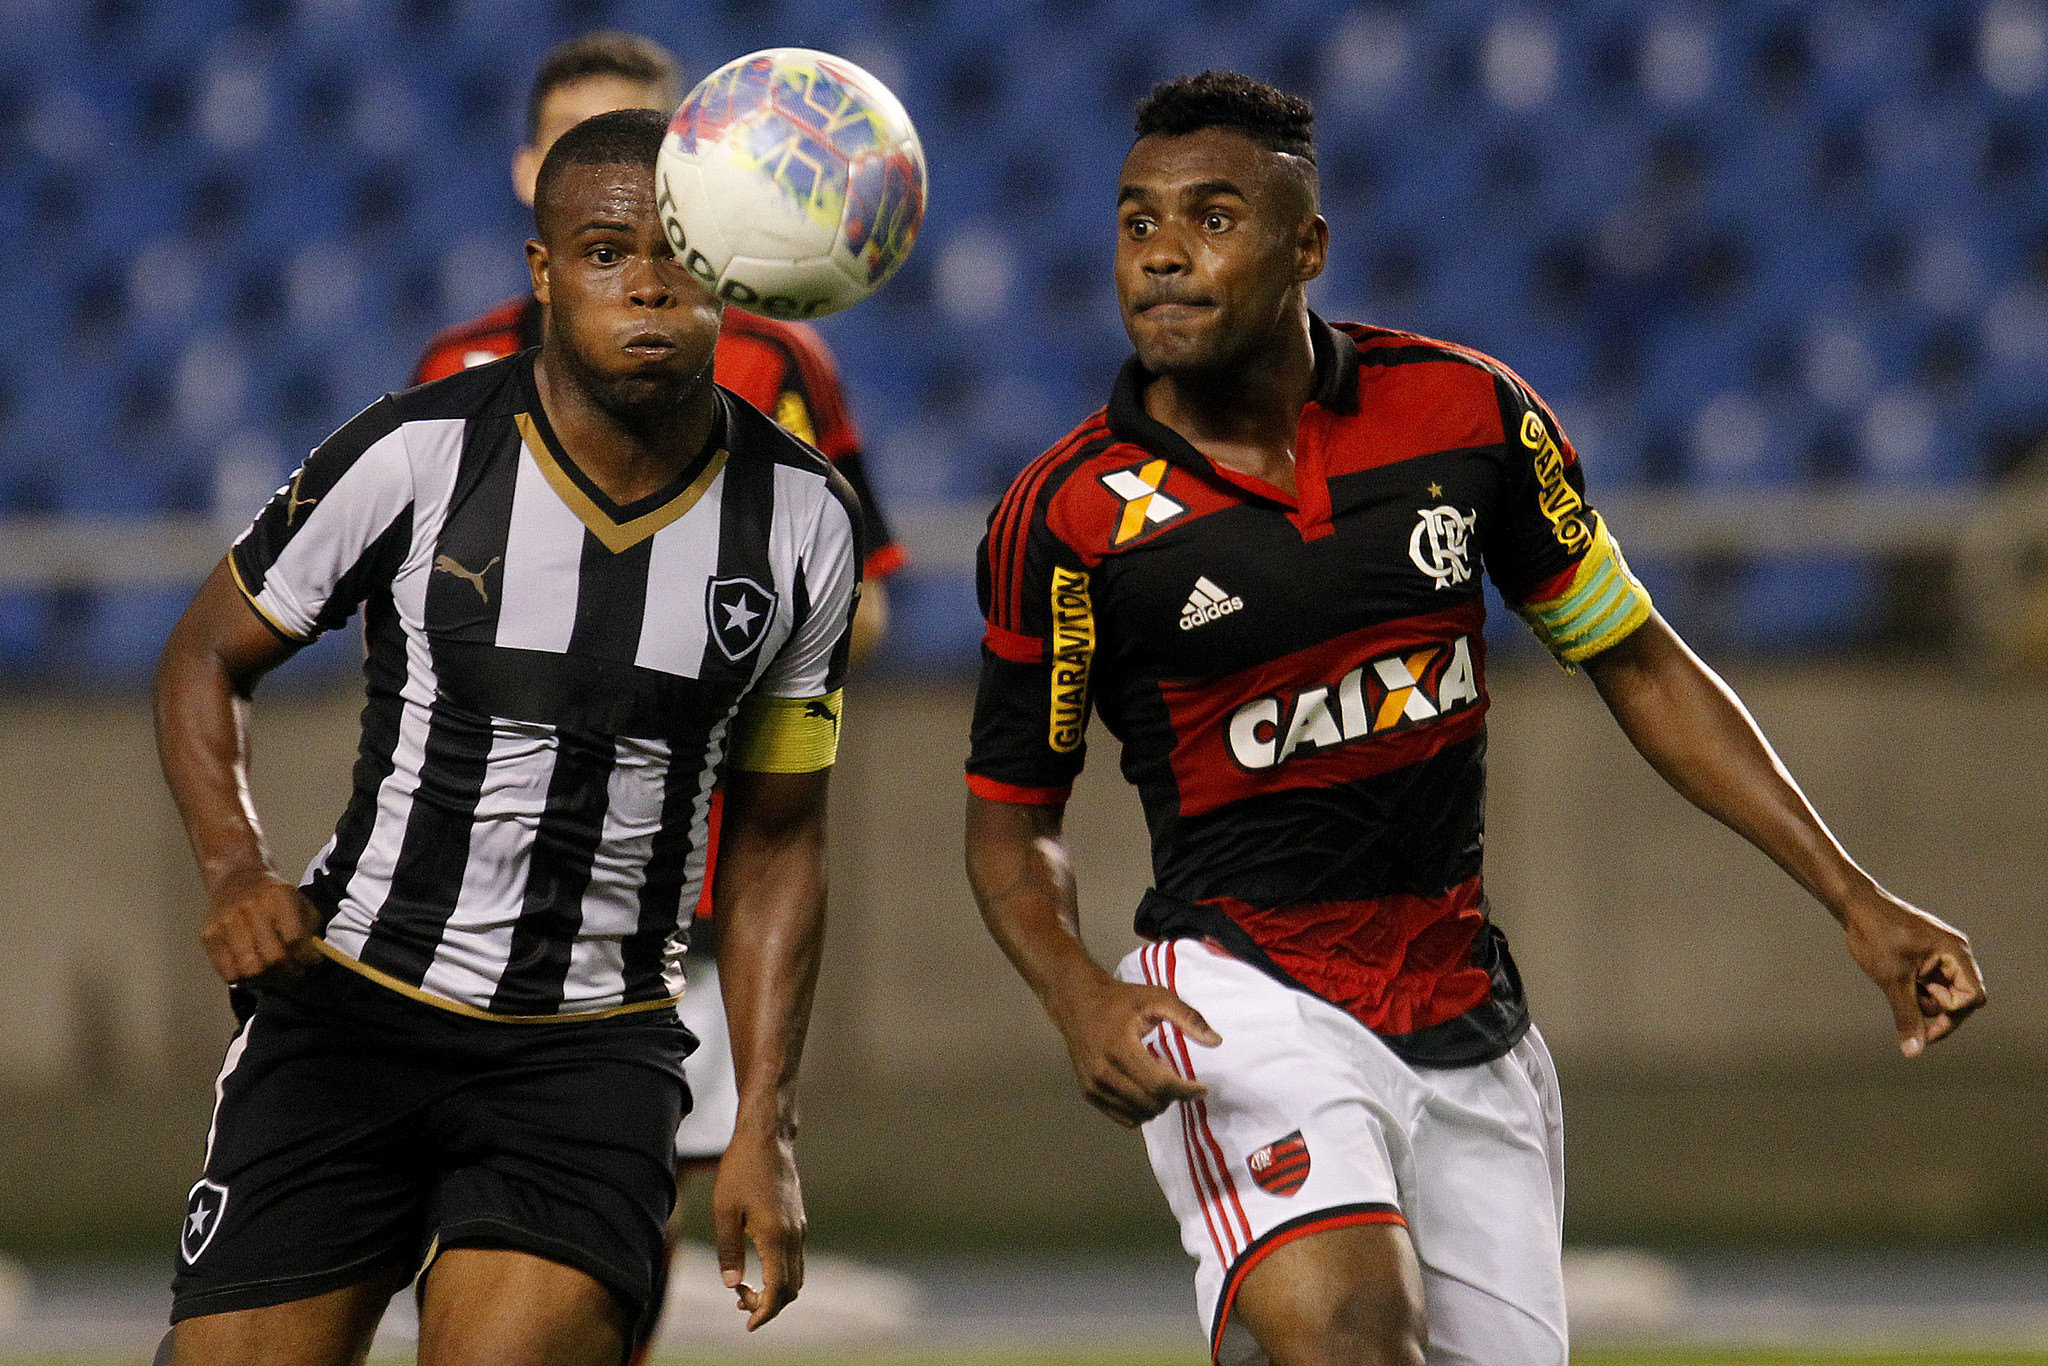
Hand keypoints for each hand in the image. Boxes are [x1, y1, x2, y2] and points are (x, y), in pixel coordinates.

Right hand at [199, 869, 319, 985]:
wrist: (237, 877)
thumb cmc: (272, 894)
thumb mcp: (299, 901)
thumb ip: (309, 928)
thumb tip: (312, 960)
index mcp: (278, 896)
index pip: (295, 938)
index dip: (304, 957)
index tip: (308, 964)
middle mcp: (251, 907)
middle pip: (273, 956)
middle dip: (287, 971)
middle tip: (292, 973)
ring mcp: (227, 921)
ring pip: (250, 967)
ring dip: (265, 978)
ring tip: (272, 974)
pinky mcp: (209, 934)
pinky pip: (226, 970)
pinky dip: (240, 978)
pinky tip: (250, 971)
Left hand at [712, 1132, 804, 1330]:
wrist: (766, 1138)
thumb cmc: (741, 1170)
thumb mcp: (725, 1211)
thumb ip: (729, 1250)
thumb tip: (731, 1284)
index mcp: (776, 1237)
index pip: (778, 1291)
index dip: (764, 1313)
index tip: (747, 1324)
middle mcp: (794, 1236)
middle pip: (791, 1288)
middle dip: (768, 1305)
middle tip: (739, 1305)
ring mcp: (799, 1227)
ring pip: (795, 1274)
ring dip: (775, 1290)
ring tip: (744, 1290)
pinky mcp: (797, 1219)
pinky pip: (794, 1258)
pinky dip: (780, 1273)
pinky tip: (757, 1267)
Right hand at [1054, 977, 1221, 1127]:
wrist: (1077, 1003)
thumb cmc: (1120, 1000)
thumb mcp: (1156, 998)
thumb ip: (1188, 1017)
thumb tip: (1216, 1042)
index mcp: (1119, 1047)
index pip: (1159, 1085)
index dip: (1185, 1091)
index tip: (1202, 1089)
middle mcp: (1103, 1072)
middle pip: (1151, 1103)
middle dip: (1173, 1096)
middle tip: (1171, 1071)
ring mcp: (1093, 1086)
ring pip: (1139, 1115)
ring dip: (1157, 1103)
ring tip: (1153, 1075)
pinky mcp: (1089, 1094)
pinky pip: (1125, 1119)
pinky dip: (1141, 1110)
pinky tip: (1141, 1086)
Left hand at [1841, 892, 1986, 1056]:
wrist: (1855, 906)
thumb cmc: (1875, 936)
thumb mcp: (1892, 980)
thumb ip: (1907, 1016)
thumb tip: (1914, 1051)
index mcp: (1955, 953)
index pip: (1973, 997)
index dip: (1952, 1014)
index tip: (1923, 1019)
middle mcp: (1955, 953)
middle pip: (1962, 999)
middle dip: (1937, 1012)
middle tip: (1910, 1018)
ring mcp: (1942, 954)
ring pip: (1945, 994)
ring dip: (1925, 1001)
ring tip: (1900, 989)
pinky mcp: (1928, 956)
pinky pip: (1932, 983)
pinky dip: (1918, 991)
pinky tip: (1899, 984)